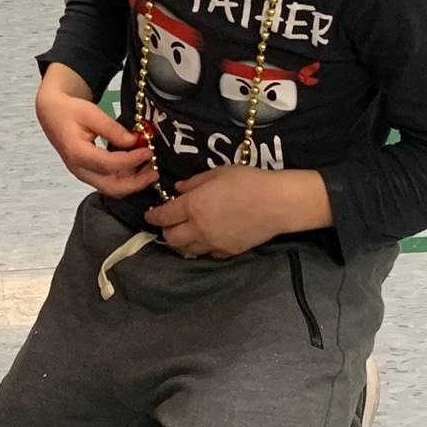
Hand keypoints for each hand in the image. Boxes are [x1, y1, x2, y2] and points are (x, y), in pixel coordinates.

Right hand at [36, 72, 157, 196]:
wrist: (52, 113)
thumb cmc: (69, 110)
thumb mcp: (90, 112)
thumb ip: (112, 128)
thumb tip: (134, 141)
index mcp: (77, 153)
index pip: (109, 164)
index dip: (132, 160)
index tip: (148, 151)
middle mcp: (79, 169)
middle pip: (111, 187)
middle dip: (136, 183)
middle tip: (155, 171)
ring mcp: (82, 173)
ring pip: (111, 188)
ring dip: (133, 183)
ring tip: (150, 169)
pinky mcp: (87, 173)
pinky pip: (108, 183)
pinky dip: (125, 179)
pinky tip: (138, 168)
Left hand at [144, 167, 297, 259]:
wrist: (277, 203)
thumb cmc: (247, 181)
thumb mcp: (217, 173)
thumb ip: (194, 182)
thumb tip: (178, 189)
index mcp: (192, 207)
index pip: (163, 216)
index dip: (153, 216)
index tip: (149, 215)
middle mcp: (198, 229)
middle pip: (171, 238)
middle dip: (166, 231)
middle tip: (170, 222)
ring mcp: (213, 243)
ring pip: (187, 249)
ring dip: (183, 241)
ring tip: (186, 232)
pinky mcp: (228, 252)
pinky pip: (208, 253)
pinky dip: (203, 247)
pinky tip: (208, 238)